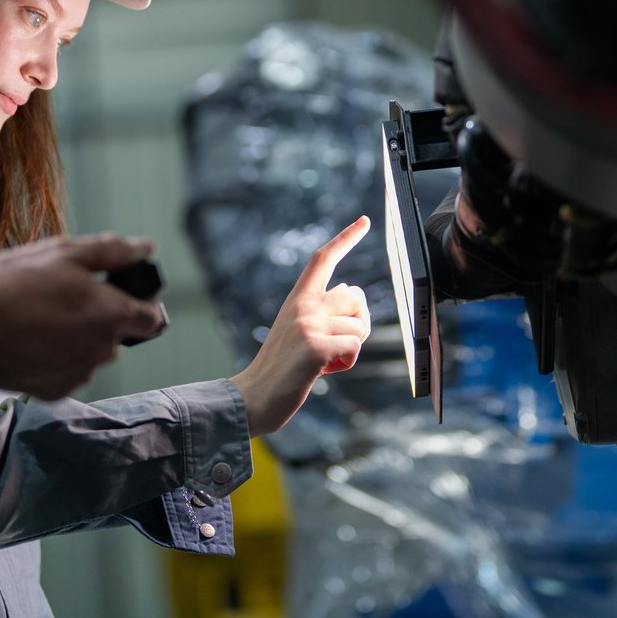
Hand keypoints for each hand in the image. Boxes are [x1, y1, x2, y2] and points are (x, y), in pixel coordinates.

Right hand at [0, 233, 167, 399]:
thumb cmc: (16, 283)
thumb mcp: (65, 252)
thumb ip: (112, 251)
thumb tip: (147, 247)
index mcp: (111, 315)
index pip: (152, 319)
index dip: (143, 304)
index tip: (124, 294)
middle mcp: (102, 350)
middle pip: (114, 334)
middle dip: (98, 318)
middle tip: (61, 298)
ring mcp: (78, 374)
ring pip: (89, 354)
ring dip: (75, 339)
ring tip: (39, 319)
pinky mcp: (53, 391)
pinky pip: (66, 372)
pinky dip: (55, 359)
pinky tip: (30, 341)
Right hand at [231, 216, 372, 435]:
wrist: (253, 397)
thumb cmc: (281, 368)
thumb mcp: (296, 329)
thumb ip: (320, 310)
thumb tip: (353, 293)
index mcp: (296, 298)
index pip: (323, 259)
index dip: (346, 237)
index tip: (364, 220)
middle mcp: (303, 305)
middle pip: (356, 295)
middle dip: (358, 321)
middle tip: (337, 343)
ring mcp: (309, 324)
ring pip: (359, 324)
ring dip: (351, 346)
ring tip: (324, 359)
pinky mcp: (316, 347)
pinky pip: (354, 346)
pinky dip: (347, 362)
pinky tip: (324, 370)